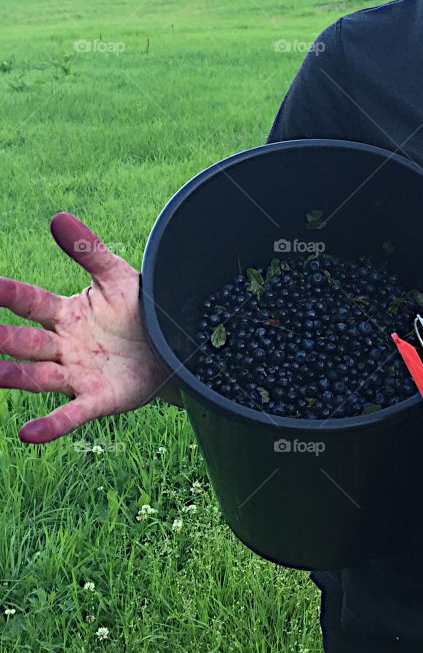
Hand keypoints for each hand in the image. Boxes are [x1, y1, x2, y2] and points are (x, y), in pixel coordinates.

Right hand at [2, 213, 174, 444]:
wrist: (176, 345)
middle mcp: (64, 345)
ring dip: (14, 377)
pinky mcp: (98, 399)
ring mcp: (78, 374)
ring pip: (38, 377)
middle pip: (26, 343)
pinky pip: (71, 414)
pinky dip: (51, 424)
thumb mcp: (118, 277)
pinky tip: (28, 435)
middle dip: (4, 340)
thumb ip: (89, 251)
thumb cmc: (141, 309)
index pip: (29, 303)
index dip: (7, 294)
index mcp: (65, 314)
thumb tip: (58, 217)